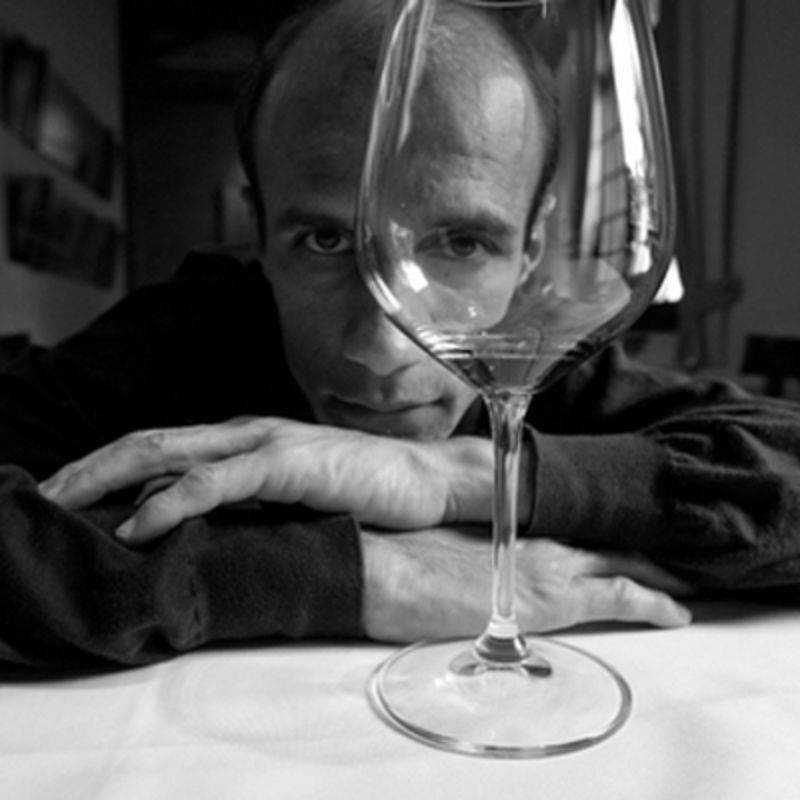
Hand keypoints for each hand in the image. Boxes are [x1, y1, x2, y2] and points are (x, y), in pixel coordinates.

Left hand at [39, 417, 496, 542]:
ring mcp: (265, 443)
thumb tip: (188, 522)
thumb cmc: (363, 489)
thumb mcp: (290, 496)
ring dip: (105, 479)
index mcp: (242, 439)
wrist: (424, 480)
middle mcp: (244, 432)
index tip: (65, 493)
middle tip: (38, 497)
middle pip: (146, 441)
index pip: (159, 445)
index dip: (105, 465)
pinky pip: (215, 483)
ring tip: (59, 506)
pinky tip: (136, 527)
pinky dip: (169, 503)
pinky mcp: (289, 464)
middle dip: (86, 468)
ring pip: (166, 453)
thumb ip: (243, 501)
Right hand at [361, 528, 692, 640]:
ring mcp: (549, 562)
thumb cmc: (399, 544)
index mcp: (514, 510)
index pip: (576, 512)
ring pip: (625, 559)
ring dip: (659, 567)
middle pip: (608, 532)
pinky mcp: (551, 600)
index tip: (626, 521)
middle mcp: (540, 529)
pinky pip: (621, 598)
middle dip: (644, 540)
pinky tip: (674, 611)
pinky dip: (654, 602)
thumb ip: (477, 526)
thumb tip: (488, 531)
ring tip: (685, 576)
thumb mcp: (440, 524)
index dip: (606, 518)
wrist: (379, 561)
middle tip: (674, 544)